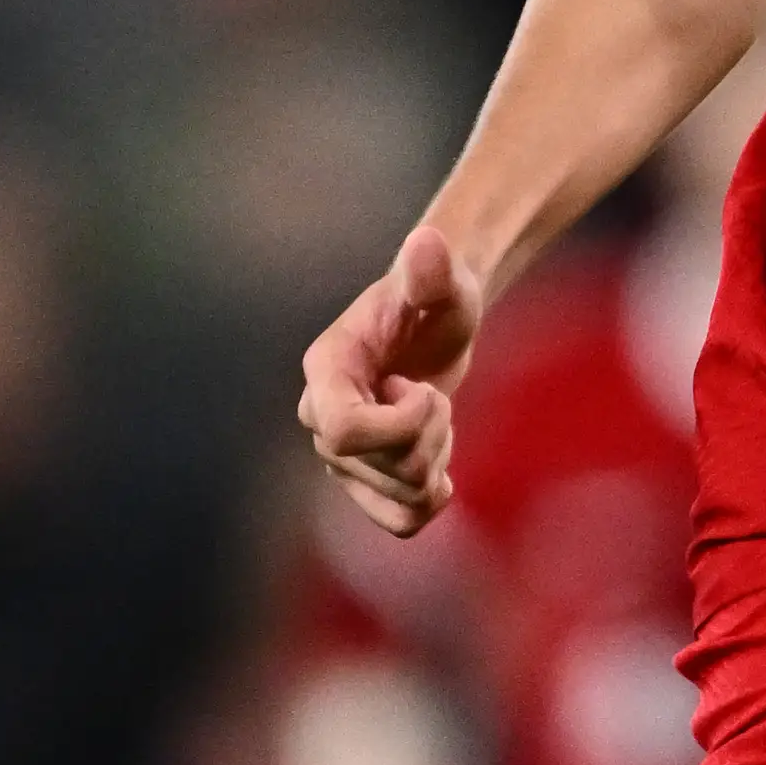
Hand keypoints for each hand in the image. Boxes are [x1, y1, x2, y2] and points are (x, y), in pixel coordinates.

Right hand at [296, 222, 486, 536]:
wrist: (439, 321)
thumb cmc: (436, 295)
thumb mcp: (441, 280)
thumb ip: (430, 268)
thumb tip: (426, 243)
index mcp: (326, 371)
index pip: (341, 430)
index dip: (397, 426)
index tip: (427, 391)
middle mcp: (322, 417)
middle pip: (377, 468)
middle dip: (428, 438)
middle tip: (437, 396)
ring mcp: (341, 455)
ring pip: (397, 498)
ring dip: (434, 464)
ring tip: (435, 421)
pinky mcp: (366, 480)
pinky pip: (399, 522)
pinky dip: (429, 504)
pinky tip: (443, 471)